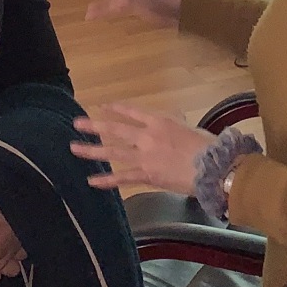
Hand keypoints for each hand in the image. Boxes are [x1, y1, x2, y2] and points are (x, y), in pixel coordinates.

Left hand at [70, 105, 214, 194]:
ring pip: (113, 152)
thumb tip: (175, 116)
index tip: (102, 106)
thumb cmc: (205, 145)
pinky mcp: (147, 175)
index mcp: (159, 121)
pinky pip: (123, 178)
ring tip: (74, 148)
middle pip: (116, 129)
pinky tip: (92, 180)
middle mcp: (147, 136)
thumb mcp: (189, 126)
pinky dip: (106, 180)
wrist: (212, 167)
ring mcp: (145, 156)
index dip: (116, 108)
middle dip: (95, 126)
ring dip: (92, 150)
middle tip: (77, 123)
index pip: (132, 112)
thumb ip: (177, 121)